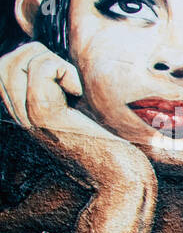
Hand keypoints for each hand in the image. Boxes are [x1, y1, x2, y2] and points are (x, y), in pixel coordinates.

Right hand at [0, 41, 152, 187]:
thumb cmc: (110, 144)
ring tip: (74, 87)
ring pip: (19, 63)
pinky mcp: (45, 115)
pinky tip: (80, 94)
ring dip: (52, 62)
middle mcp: (21, 116)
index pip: (4, 70)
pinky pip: (42, 70)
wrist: (120, 177)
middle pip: (6, 63)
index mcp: (25, 114)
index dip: (32, 59)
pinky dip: (65, 72)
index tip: (63, 77)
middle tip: (69, 79)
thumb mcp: (79, 110)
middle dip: (39, 56)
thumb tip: (50, 56)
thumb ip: (58, 88)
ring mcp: (29, 116)